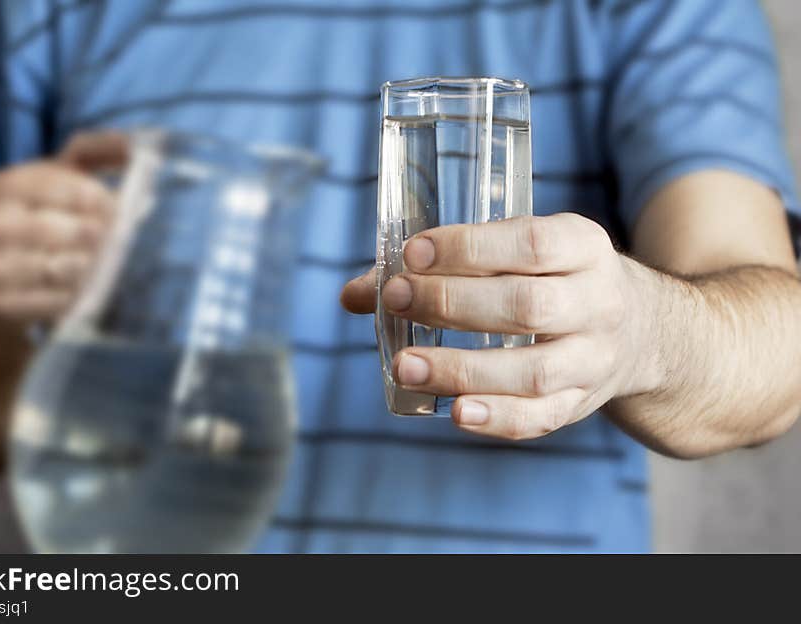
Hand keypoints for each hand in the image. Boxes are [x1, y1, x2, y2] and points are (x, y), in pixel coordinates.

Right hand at [0, 131, 126, 322]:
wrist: (5, 279)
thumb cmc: (48, 217)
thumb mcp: (67, 176)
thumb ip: (99, 152)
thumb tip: (136, 141)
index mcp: (8, 184)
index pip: (73, 190)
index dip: (106, 203)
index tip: (119, 211)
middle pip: (70, 231)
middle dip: (104, 238)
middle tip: (115, 242)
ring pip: (64, 268)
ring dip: (93, 269)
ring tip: (100, 265)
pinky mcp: (0, 303)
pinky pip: (55, 302)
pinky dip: (77, 297)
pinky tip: (81, 290)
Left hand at [341, 213, 660, 439]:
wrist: (639, 330)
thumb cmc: (553, 280)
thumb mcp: (519, 254)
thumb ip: (442, 266)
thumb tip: (353, 294)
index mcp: (583, 247)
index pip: (530, 243)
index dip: (468, 249)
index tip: (412, 255)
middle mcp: (598, 302)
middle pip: (528, 306)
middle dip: (453, 303)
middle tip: (397, 300)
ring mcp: (594, 359)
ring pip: (534, 371)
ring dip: (463, 370)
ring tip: (404, 366)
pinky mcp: (582, 403)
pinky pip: (542, 418)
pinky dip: (497, 419)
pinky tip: (455, 413)